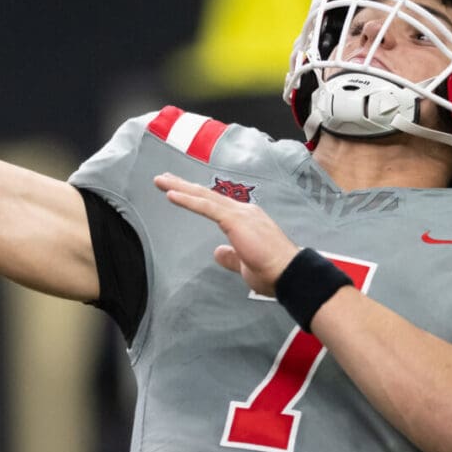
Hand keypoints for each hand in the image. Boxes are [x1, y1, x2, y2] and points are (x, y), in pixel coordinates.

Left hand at [153, 173, 300, 295]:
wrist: (290, 274)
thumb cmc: (272, 272)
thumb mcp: (245, 264)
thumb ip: (231, 257)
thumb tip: (217, 252)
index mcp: (247, 220)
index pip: (217, 205)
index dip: (197, 197)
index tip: (180, 190)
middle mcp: (244, 212)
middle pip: (208, 195)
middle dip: (184, 186)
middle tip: (164, 177)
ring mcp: (241, 214)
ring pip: (205, 197)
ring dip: (180, 187)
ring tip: (161, 180)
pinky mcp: (236, 220)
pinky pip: (207, 207)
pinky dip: (188, 200)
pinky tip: (172, 194)